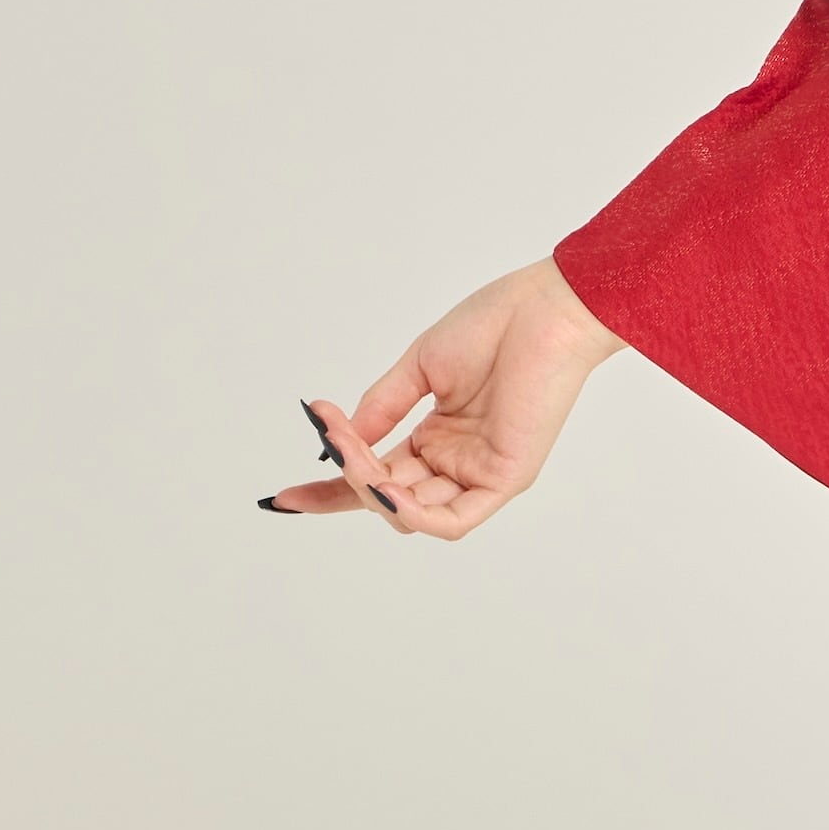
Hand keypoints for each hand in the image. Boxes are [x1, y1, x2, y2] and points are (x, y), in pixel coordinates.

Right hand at [262, 258, 620, 537]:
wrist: (544, 309)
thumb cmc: (494, 327)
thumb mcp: (420, 370)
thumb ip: (381, 408)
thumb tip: (340, 442)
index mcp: (438, 438)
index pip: (378, 476)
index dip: (331, 488)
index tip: (284, 497)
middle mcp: (457, 463)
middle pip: (387, 498)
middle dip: (344, 481)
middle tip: (325, 441)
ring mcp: (480, 474)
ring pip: (410, 511)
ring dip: (371, 486)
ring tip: (350, 447)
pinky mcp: (505, 479)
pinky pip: (452, 521)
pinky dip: (411, 512)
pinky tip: (382, 487)